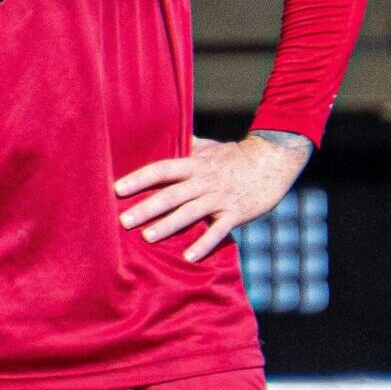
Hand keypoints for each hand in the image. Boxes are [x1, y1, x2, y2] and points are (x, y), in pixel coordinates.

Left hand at [114, 132, 312, 263]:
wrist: (272, 161)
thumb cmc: (234, 154)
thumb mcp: (207, 146)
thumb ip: (185, 145)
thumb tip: (163, 132)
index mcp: (194, 164)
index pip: (161, 170)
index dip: (139, 178)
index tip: (118, 188)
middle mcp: (203, 180)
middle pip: (170, 194)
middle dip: (146, 208)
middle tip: (123, 220)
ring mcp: (220, 198)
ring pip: (190, 213)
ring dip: (168, 225)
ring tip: (147, 237)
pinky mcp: (237, 213)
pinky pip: (219, 231)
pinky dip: (204, 243)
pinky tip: (188, 256)